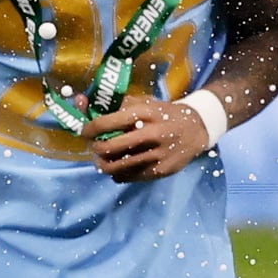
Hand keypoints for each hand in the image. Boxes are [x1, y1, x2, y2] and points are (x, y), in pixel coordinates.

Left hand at [89, 95, 218, 185]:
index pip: (106, 123)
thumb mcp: (143, 102)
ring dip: (103, 164)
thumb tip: (80, 100)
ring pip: (116, 167)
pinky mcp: (161, 171)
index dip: (88, 129)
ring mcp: (157, 155)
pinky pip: (129, 177)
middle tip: (95, 146)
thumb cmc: (162, 113)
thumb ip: (114, 103)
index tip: (85, 132)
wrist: (196, 128)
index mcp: (144, 113)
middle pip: (109, 148)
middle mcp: (151, 134)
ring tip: (103, 159)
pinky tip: (119, 166)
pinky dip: (118, 174)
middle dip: (96, 148)